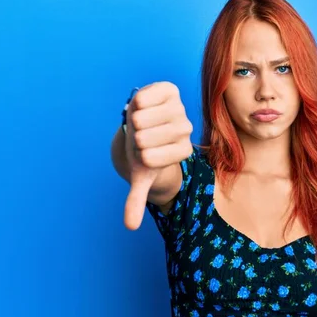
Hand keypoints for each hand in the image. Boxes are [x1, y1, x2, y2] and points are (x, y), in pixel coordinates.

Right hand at [123, 82, 192, 229]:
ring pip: (140, 118)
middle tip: (141, 135)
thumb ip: (136, 199)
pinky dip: (134, 102)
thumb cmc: (144, 149)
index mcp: (183, 151)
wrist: (147, 122)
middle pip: (142, 138)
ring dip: (132, 120)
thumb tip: (130, 226)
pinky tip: (142, 105)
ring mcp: (180, 108)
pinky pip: (143, 97)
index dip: (138, 155)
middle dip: (133, 138)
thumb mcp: (141, 174)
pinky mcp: (170, 90)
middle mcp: (186, 129)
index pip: (148, 159)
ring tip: (141, 121)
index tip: (146, 152)